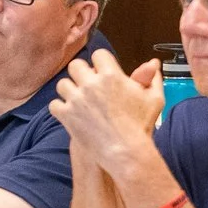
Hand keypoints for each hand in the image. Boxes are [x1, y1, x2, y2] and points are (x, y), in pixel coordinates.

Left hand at [51, 49, 162, 173]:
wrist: (126, 152)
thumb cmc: (141, 126)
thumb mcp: (153, 99)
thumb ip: (151, 78)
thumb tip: (153, 62)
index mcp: (111, 75)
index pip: (98, 55)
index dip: (101, 63)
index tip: (103, 73)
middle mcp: (91, 84)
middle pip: (76, 65)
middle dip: (81, 73)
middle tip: (88, 86)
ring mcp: (76, 99)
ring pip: (62, 84)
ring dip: (70, 91)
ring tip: (79, 101)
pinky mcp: (67, 115)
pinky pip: (54, 104)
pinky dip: (61, 109)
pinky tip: (71, 114)